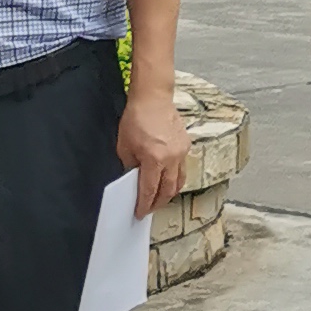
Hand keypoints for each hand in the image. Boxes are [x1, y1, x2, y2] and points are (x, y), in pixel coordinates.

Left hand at [116, 80, 190, 219]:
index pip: (149, 190)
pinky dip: (175, 178)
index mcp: (154, 159)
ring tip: (159, 198)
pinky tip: (166, 179)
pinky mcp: (186, 145)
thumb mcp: (125, 146)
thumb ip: (130, 166)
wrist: (153, 98)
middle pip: (168, 190)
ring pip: (179, 182)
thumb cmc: (136, 118)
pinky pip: (182, 168)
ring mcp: (181, 152)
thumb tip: (135, 180)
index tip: (139, 213)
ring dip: (169, 193)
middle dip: (158, 203)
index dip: (144, 204)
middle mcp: (171, 158)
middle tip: (149, 208)